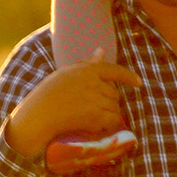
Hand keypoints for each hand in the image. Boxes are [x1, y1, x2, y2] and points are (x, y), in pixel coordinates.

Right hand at [5, 54, 143, 156]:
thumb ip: (87, 64)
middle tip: (93, 109)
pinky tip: (95, 126)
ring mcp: (95, 99)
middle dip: (108, 101)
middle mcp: (92, 82)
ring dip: (108, 114)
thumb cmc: (48, 95)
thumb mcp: (67, 74)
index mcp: (85, 70)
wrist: (38, 116)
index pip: (113, 70)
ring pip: (115, 107)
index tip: (139, 83)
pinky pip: (113, 119)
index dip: (128, 77)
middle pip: (114, 93)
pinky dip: (108, 124)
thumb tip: (102, 50)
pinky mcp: (96, 115)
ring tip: (91, 118)